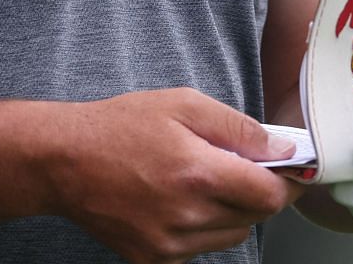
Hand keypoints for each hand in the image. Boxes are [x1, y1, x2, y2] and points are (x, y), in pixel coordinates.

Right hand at [48, 87, 302, 263]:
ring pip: (231, 235)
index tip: (289, 168)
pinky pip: (200, 249)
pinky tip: (177, 201)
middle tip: (234, 165)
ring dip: (230, 211)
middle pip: (254, 217)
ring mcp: (169, 245)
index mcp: (198, 174)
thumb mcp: (183, 104)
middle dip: (255, 190)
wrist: (64, 161)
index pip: (271, 195)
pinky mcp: (153, 260)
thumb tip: (282, 149)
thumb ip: (239, 128)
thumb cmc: (121, 126)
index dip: (287, 181)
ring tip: (199, 181)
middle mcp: (187, 217)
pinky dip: (202, 228)